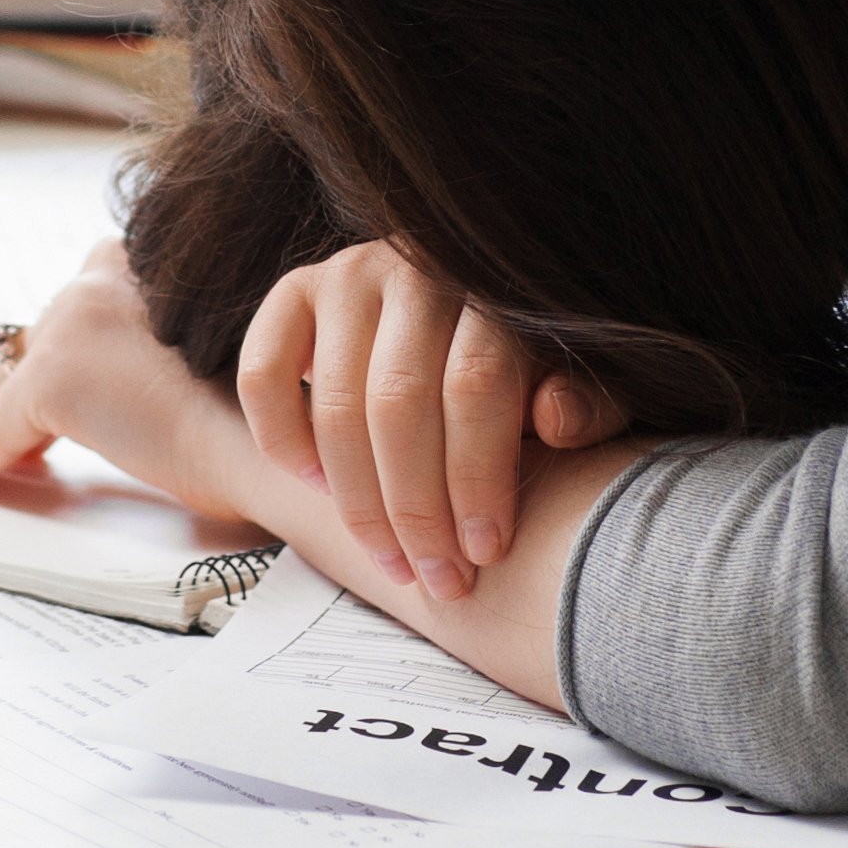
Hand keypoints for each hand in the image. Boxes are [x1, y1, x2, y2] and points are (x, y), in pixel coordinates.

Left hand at [0, 240, 254, 521]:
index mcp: (144, 260)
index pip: (70, 313)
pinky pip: (1, 428)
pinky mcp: (54, 378)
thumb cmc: (267, 411)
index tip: (18, 383)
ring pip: (5, 383)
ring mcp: (74, 323)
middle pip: (28, 345)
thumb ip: (155, 351)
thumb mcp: (211, 354)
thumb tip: (121, 391)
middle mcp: (101, 277)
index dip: (40, 354)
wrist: (279, 439)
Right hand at [239, 239, 627, 603]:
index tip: (484, 553)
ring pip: (335, 403)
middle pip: (399, 403)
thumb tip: (557, 419)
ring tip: (391, 558)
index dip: (475, 478)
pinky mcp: (295, 291)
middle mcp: (416, 268)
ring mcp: (349, 275)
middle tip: (438, 579)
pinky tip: (319, 485)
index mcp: (494, 288)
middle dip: (416, 510)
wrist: (452, 318)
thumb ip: (585, 402)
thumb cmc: (520, 367)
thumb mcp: (570, 382)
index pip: (474, 385)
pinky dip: (282, 441)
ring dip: (358, 502)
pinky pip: (262, 373)